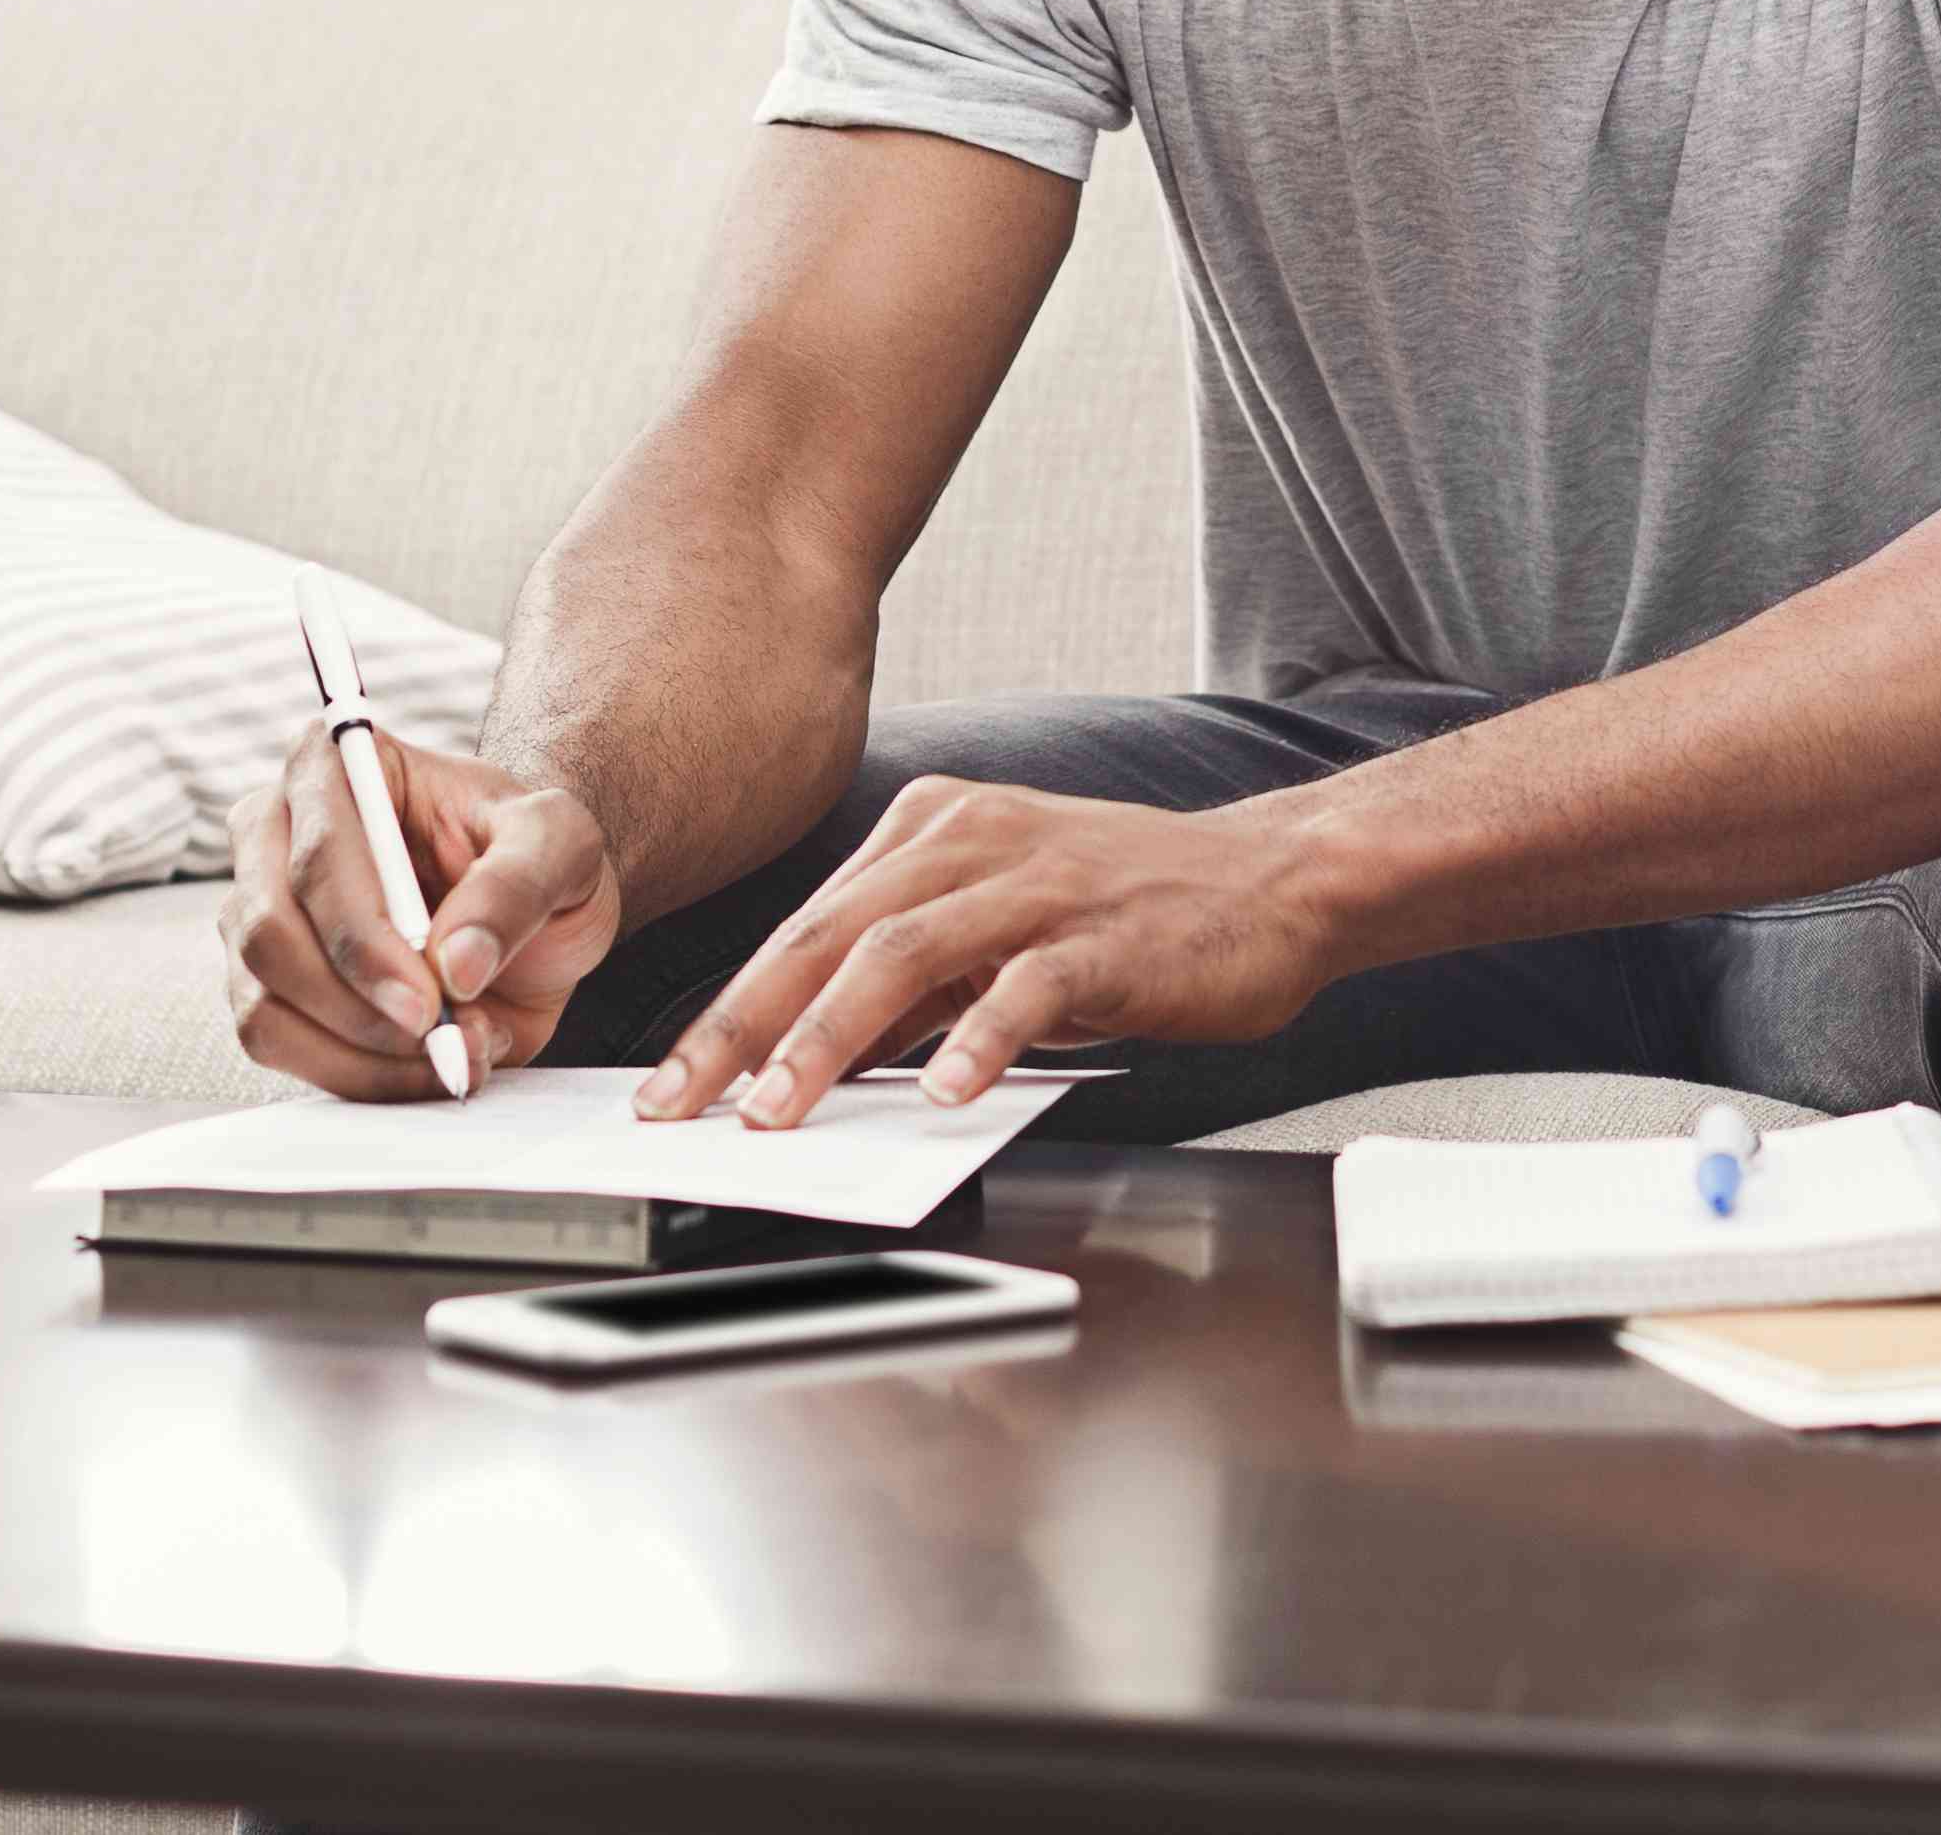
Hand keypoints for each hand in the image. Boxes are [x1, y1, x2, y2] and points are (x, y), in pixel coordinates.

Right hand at [224, 735, 625, 1099]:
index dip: (363, 939)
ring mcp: (258, 911)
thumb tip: (454, 962)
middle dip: (360, 1007)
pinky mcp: (264, 982)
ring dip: (362, 1052)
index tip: (428, 1002)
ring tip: (457, 1047)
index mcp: (337, 764)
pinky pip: (278, 1046)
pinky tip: (423, 1064)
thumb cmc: (533, 857)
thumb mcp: (562, 847)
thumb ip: (518, 885)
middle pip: (270, 934)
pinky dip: (354, 1075)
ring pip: (264, 1003)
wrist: (531, 911)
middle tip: (446, 1038)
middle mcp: (275, 832)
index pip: (319, 855)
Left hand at [633, 778, 1340, 1125]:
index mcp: (932, 831)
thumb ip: (911, 984)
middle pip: (830, 937)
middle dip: (744, 1028)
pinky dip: (977, 1039)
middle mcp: (969, 841)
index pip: (806, 928)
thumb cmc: (1129, 912)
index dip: (729, 1010)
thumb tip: (815, 1058)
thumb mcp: (998, 929)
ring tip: (781, 1107)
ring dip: (830, 1037)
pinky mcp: (1104, 932)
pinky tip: (943, 1092)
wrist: (1272, 882)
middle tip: (681, 1104)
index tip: (668, 1084)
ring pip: (903, 956)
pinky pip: (1026, 986)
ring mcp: (1037, 884)